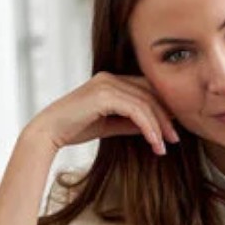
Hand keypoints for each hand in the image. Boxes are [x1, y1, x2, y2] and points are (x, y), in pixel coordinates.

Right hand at [27, 72, 179, 155]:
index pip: (145, 90)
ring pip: (145, 103)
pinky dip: (148, 127)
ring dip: (159, 126)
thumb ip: (130, 122)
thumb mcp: (110, 125)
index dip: (162, 108)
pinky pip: (136, 110)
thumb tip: (154, 128)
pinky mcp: (103, 95)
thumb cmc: (75, 128)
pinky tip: (154, 143)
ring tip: (164, 147)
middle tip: (175, 140)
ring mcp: (106, 84)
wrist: (49, 132)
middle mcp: (110, 77)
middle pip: (149, 94)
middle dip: (166, 117)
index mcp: (111, 81)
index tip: (172, 130)